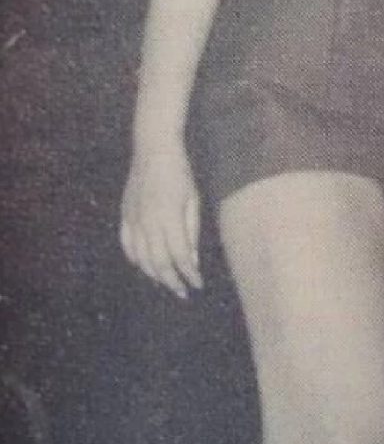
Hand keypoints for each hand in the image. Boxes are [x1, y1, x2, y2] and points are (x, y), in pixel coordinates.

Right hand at [119, 143, 201, 299]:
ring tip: (166, 282)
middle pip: (159, 263)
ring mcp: (134, 220)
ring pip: (141, 258)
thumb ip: (191, 232)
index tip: (198, 284)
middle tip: (182, 292)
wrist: (153, 151)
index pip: (180, 256)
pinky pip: (126, 244)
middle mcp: (149, 223)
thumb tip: (192, 261)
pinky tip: (144, 266)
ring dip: (154, 274)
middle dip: (172, 281)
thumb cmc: (180, 174)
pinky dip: (135, 259)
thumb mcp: (193, 201)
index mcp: (169, 218)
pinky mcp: (125, 215)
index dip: (189, 274)